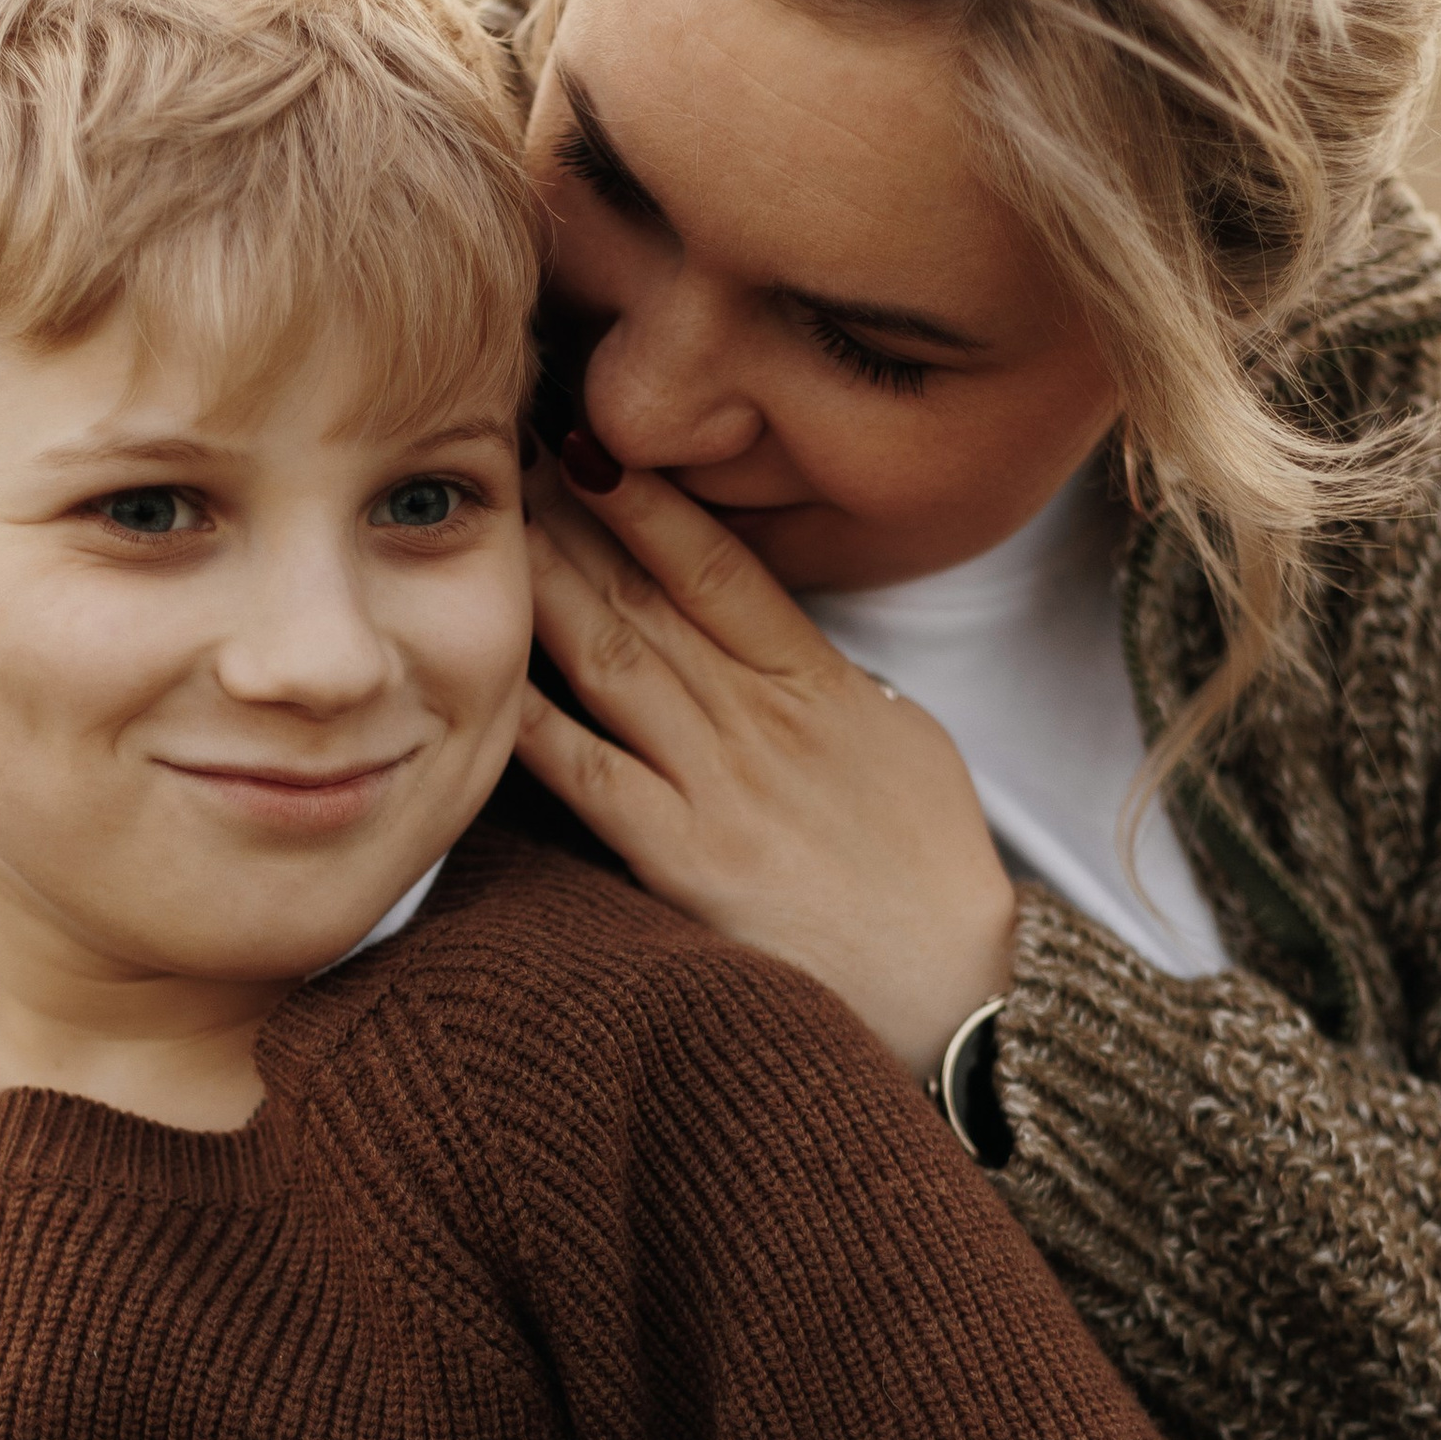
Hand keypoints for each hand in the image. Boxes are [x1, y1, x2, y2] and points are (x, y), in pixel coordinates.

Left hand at [521, 457, 1016, 1077]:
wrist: (957, 998)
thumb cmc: (932, 879)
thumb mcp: (906, 748)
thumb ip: (830, 687)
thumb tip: (773, 641)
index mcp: (818, 685)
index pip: (719, 566)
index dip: (648, 498)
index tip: (589, 442)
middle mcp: (761, 721)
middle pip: (649, 594)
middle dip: (572, 517)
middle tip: (507, 452)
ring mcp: (718, 788)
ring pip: (612, 659)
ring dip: (545, 584)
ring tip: (488, 523)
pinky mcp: (683, 862)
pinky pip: (589, 774)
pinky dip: (532, 717)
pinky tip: (484, 667)